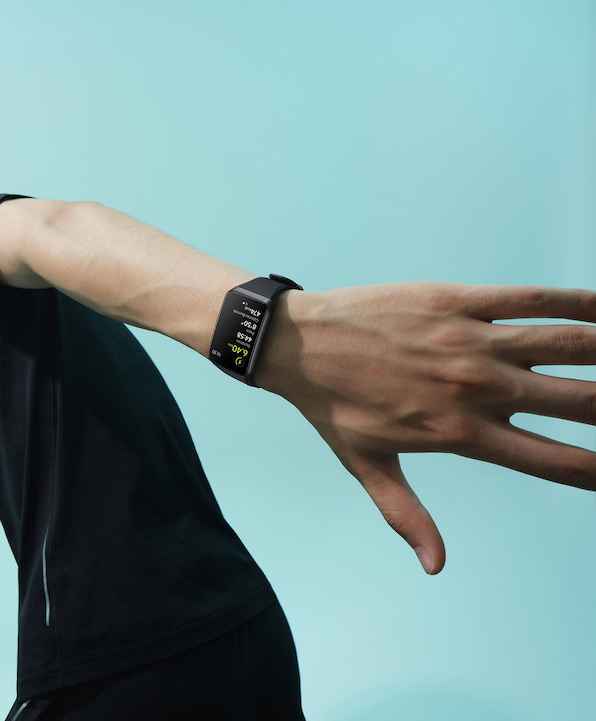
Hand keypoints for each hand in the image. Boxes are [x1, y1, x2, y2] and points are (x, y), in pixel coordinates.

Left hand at [256, 282, 595, 574]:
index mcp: (461, 434)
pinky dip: (580, 303)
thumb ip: (408, 516)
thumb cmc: (333, 408)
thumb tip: (436, 567)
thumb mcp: (368, 467)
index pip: (556, 462)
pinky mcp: (458, 301)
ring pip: (570, 344)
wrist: (298, 344)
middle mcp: (476, 389)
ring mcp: (470, 341)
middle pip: (579, 402)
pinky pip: (532, 299)